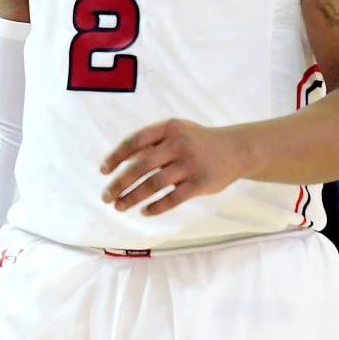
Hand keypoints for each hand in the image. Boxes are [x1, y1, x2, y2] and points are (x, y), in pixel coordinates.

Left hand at [100, 119, 249, 214]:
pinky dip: (156, 207)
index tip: (103, 170)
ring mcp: (190, 164)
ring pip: (154, 185)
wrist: (235, 149)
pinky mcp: (201, 183)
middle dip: (119, 183)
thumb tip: (117, 161)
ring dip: (132, 198)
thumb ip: (149, 143)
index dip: (116, 156)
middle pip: (140, 166)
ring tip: (119, 207)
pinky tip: (144, 211)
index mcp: (168, 127)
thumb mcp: (175, 132)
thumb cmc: (196, 141)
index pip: (134, 141)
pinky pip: (173, 199)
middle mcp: (178, 144)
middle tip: (105, 196)